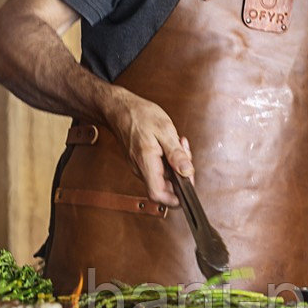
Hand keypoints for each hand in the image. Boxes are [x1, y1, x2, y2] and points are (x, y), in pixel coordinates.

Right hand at [103, 88, 192, 206]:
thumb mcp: (164, 130)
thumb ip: (176, 153)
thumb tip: (187, 171)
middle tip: (186, 154)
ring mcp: (140, 166)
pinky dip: (169, 159)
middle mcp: (140, 168)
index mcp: (145, 162)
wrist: (119, 108)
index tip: (188, 190)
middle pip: (165, 186)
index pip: (158, 195)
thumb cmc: (138, 115)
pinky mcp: (141, 161)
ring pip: (164, 176)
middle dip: (181, 174)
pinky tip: (171, 144)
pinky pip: (159, 167)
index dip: (175, 199)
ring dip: (176, 164)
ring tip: (178, 143)